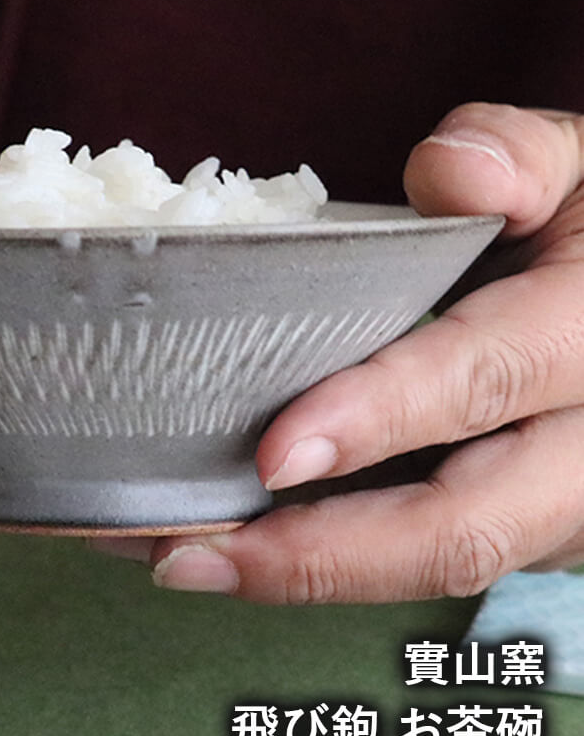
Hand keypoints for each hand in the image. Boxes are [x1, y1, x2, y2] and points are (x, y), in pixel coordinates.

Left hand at [92, 103, 583, 602]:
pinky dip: (335, 567)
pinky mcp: (530, 529)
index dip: (378, 419)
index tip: (274, 454)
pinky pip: (429, 562)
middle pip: (463, 529)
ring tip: (190, 562)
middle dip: (322, 554)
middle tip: (191, 552)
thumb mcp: (576, 168)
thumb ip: (522, 157)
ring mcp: (563, 508)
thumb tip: (451, 171)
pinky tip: (247, 552)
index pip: (483, 380)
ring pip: (441, 567)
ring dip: (310, 578)